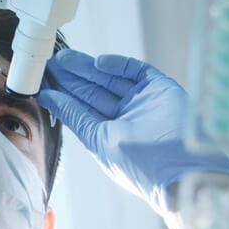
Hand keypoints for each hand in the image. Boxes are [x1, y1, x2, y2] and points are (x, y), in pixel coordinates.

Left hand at [37, 50, 228, 215]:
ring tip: (63, 58)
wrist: (186, 170)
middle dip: (71, 77)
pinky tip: (98, 63)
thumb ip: (75, 116)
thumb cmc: (141, 165)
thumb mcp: (99, 140)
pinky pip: (136, 71)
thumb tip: (48, 98)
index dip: (61, 94)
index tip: (41, 80)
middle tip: (50, 63)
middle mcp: (127, 118)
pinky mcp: (161, 89)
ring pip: (110, 79)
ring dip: (87, 68)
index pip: (81, 109)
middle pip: (93, 91)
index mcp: (111, 135)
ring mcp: (144, 102)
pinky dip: (118, 65)